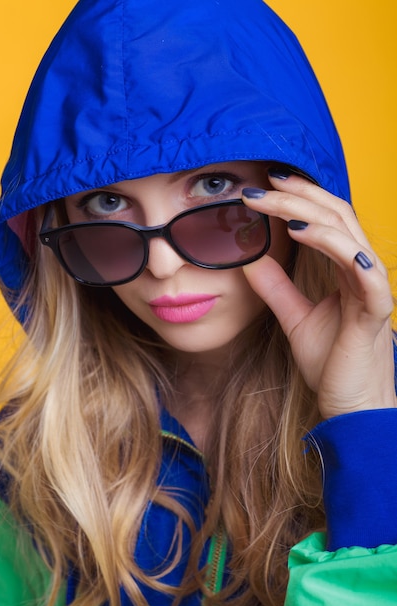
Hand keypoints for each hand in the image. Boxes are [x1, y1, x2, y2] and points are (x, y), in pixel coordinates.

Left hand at [242, 169, 395, 418]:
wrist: (350, 403)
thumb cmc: (331, 361)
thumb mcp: (295, 318)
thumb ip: (277, 288)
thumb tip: (251, 261)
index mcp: (348, 269)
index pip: (327, 221)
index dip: (300, 198)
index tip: (266, 186)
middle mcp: (363, 270)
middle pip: (336, 217)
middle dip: (300, 195)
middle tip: (266, 182)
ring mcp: (372, 287)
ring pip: (347, 233)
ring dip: (310, 212)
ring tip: (276, 202)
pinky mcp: (374, 309)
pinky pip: (361, 268)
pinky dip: (334, 245)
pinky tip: (303, 231)